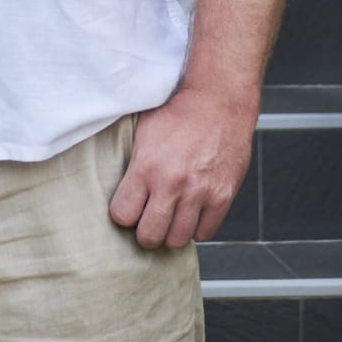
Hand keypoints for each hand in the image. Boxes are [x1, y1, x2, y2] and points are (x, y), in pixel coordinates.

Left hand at [108, 85, 255, 248]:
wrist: (219, 102)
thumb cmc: (178, 115)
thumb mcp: (143, 133)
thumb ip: (133, 166)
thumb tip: (118, 192)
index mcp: (146, 167)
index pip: (122, 215)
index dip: (124, 214)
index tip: (131, 208)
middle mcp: (172, 184)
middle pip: (149, 236)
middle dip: (146, 231)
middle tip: (150, 219)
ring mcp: (200, 193)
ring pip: (177, 240)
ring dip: (172, 232)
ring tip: (172, 217)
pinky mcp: (223, 196)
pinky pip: (205, 233)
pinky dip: (197, 228)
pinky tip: (192, 213)